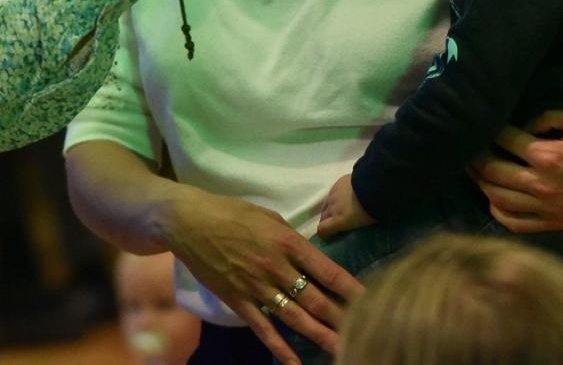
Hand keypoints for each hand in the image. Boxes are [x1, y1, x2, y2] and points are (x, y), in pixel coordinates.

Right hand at [163, 189, 361, 364]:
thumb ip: (292, 239)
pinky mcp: (237, 300)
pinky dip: (279, 347)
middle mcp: (276, 267)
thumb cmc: (231, 212)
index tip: (373, 301)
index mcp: (287, 242)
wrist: (188, 221)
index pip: (328, 271)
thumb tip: (314, 256)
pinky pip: (263, 328)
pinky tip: (295, 363)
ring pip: (295, 317)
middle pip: (316, 299)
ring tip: (343, 350)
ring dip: (320, 336)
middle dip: (343, 319)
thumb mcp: (269, 217)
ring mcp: (256, 286)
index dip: (352, 289)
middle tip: (367, 332)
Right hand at [315, 175, 371, 238]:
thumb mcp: (364, 223)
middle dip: (327, 221)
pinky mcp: (337, 183)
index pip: (322, 229)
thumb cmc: (374, 209)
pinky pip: (332, 193)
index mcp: (339, 220)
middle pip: (322, 217)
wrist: (375, 186)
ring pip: (326, 204)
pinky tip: (344, 196)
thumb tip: (352, 227)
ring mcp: (333, 194)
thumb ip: (353, 226)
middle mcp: (332, 207)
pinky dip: (335, 198)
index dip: (323, 234)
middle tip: (336, 224)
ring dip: (331, 209)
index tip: (328, 237)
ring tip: (341, 209)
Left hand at [468, 109, 562, 232]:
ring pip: (496, 197)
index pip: (504, 140)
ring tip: (473, 167)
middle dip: (474, 155)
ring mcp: (548, 208)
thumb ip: (551, 115)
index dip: (490, 128)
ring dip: (479, 181)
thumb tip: (524, 124)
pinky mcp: (555, 223)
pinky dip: (497, 209)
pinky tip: (493, 196)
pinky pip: (514, 222)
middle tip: (466, 143)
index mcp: (550, 157)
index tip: (484, 120)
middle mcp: (543, 185)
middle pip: (491, 170)